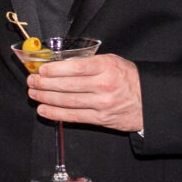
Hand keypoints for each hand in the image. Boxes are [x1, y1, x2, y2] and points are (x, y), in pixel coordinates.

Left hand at [30, 52, 144, 132]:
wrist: (149, 100)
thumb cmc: (128, 78)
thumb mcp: (112, 62)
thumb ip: (89, 62)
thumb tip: (59, 64)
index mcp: (106, 66)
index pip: (74, 67)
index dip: (54, 69)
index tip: (41, 69)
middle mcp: (104, 85)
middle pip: (67, 85)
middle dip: (44, 83)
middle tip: (32, 81)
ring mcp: (102, 103)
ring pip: (67, 101)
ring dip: (46, 97)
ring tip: (33, 93)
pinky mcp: (100, 119)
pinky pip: (73, 116)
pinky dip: (55, 113)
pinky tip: (43, 109)